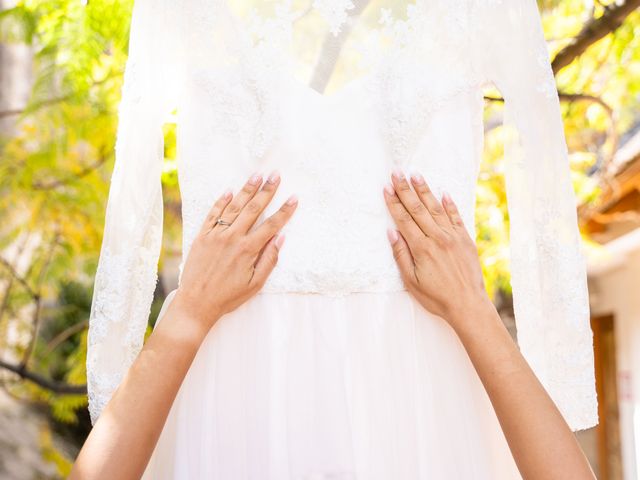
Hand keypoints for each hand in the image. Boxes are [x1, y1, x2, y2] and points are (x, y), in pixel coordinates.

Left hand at [173, 171, 297, 330]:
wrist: (196, 303)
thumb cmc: (228, 296)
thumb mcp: (255, 284)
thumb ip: (269, 259)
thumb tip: (281, 238)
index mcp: (248, 250)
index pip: (271, 225)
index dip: (284, 211)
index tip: (293, 198)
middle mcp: (232, 238)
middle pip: (253, 209)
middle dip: (267, 191)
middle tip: (276, 175)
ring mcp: (216, 235)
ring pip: (234, 207)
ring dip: (246, 190)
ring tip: (257, 175)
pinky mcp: (202, 236)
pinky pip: (213, 214)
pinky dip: (221, 201)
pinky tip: (230, 191)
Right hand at [383, 169, 489, 332]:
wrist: (468, 305)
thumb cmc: (436, 297)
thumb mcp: (411, 281)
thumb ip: (401, 255)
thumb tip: (392, 232)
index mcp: (422, 248)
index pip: (404, 219)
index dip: (394, 203)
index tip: (386, 188)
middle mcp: (438, 238)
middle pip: (418, 209)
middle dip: (406, 189)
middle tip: (397, 172)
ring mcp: (453, 237)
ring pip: (436, 208)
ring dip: (425, 190)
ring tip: (416, 175)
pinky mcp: (466, 240)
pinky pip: (456, 217)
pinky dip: (449, 204)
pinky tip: (443, 193)